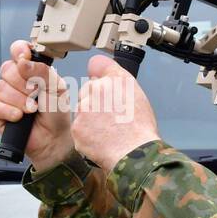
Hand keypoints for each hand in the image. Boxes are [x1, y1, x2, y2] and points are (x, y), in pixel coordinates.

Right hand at [0, 40, 73, 171]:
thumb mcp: (57, 88)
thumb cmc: (57, 113)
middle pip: (6, 69)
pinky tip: (20, 117)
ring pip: (0, 87)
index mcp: (31, 70)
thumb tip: (23, 61)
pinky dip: (9, 111)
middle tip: (35, 93)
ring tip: (32, 110)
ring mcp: (6, 97)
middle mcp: (17, 81)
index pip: (18, 51)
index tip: (25, 58)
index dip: (19, 51)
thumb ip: (42, 71)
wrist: (54, 139)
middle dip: (22, 83)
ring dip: (18, 100)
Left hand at [72, 54, 160, 173]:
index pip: (97, 64)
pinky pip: (79, 128)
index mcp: (114, 79)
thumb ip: (118, 79)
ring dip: (90, 118)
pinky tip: (101, 140)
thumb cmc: (140, 128)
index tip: (101, 84)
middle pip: (88, 90)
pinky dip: (87, 134)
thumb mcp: (137, 94)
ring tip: (108, 130)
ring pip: (82, 109)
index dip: (99, 75)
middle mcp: (96, 89)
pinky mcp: (76, 127)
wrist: (134, 152)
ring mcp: (84, 108)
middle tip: (111, 117)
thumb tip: (99, 69)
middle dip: (95, 100)